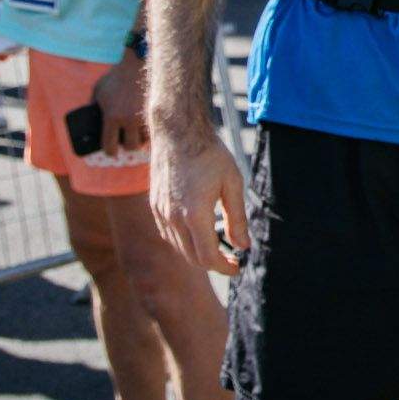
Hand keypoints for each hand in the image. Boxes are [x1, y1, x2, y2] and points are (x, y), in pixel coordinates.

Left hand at [92, 49, 149, 154]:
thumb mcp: (98, 90)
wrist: (137, 64)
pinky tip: (146, 128)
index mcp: (112, 116)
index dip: (110, 151)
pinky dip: (150, 131)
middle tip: (125, 142)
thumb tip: (88, 120)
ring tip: (137, 134)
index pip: (110, 145)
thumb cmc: (115, 77)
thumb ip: (93, 105)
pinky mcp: (155, 111)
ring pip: (145, 139)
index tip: (111, 151)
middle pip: (131, 146)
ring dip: (140, 139)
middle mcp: (129, 119)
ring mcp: (144, 116)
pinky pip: (154, 130)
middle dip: (127, 145)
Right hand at [150, 126, 248, 274]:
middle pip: (193, 257)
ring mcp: (161, 212)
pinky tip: (199, 232)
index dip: (224, 268)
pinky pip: (168, 234)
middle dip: (214, 263)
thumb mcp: (232, 183)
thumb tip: (243, 246)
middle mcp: (173, 218)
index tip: (238, 267)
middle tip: (232, 258)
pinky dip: (184, 241)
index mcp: (195, 214)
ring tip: (219, 245)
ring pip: (179, 247)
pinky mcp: (154, 206)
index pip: (208, 257)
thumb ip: (238, 218)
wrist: (177, 131)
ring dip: (198, 253)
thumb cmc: (209, 154)